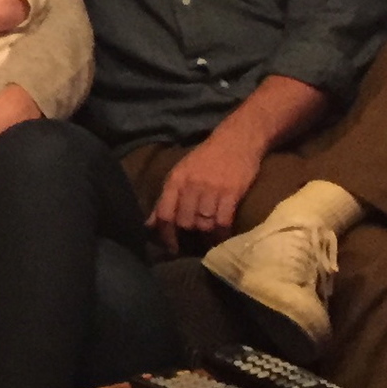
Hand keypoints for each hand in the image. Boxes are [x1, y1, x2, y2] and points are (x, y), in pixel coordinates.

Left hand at [148, 129, 266, 254]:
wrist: (237, 140)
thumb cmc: (206, 158)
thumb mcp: (181, 173)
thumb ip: (166, 199)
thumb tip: (150, 225)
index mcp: (175, 180)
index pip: (165, 214)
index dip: (165, 235)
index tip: (171, 248)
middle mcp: (192, 185)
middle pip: (185, 222)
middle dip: (188, 235)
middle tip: (193, 242)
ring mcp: (212, 189)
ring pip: (204, 224)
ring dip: (206, 235)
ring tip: (208, 239)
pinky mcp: (232, 193)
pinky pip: (223, 222)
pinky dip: (222, 234)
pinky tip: (222, 237)